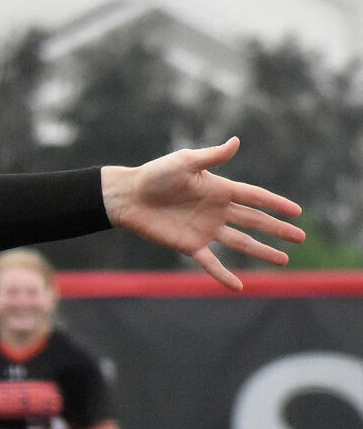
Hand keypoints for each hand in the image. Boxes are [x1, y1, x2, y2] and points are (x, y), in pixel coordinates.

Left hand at [100, 138, 305, 289]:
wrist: (128, 196)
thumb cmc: (155, 174)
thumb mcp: (184, 163)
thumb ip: (211, 157)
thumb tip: (236, 142)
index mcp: (219, 189)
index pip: (255, 197)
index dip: (276, 204)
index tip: (297, 212)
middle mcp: (217, 210)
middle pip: (254, 221)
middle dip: (278, 229)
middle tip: (300, 237)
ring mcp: (205, 229)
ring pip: (240, 243)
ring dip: (261, 251)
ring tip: (283, 261)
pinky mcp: (189, 244)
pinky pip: (211, 262)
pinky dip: (223, 275)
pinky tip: (239, 286)